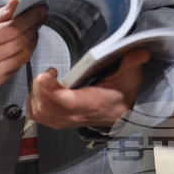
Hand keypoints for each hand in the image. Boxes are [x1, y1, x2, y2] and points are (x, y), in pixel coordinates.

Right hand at [0, 0, 45, 86]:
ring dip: (32, 41)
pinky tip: (23, 43)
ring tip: (33, 28)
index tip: (40, 10)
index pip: (13, 29)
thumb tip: (16, 5)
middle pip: (21, 43)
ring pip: (23, 56)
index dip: (30, 18)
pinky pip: (17, 66)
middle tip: (40, 16)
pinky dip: (24, 53)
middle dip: (34, 27)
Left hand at [26, 48, 150, 129]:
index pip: (68, 101)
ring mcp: (65, 121)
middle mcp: (75, 115)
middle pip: (47, 108)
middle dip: (41, 88)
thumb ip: (132, 63)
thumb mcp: (131, 77)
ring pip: (40, 113)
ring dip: (36, 95)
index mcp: (92, 103)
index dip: (53, 90)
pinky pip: (38, 117)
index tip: (46, 74)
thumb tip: (140, 51)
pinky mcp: (58, 121)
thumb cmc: (122, 92)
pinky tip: (39, 90)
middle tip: (49, 72)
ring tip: (45, 79)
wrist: (119, 114)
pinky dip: (33, 104)